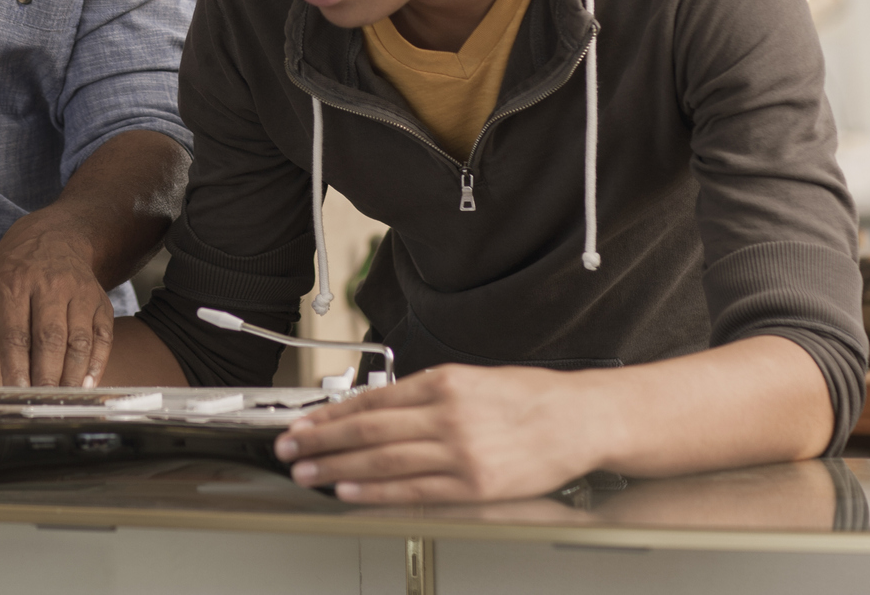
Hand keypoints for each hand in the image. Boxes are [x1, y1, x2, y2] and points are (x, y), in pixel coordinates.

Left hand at [0, 211, 113, 387]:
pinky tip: (86, 384)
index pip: (16, 334)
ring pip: (80, 339)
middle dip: (48, 375)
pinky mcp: (98, 300)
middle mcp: (47, 285)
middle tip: (43, 403)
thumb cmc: (8, 278)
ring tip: (64, 400)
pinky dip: (97, 363)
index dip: (18, 368)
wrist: (51, 238)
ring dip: (73, 374)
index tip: (18, 394)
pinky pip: (103, 336)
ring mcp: (78, 291)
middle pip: (51, 337)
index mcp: (10, 286)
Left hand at [272, 364, 600, 504]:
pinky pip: (414, 490)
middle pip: (368, 428)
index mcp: (444, 383)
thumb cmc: (529, 398)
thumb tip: (373, 407)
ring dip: (337, 466)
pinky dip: (376, 490)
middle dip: (321, 439)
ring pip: (383, 459)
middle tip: (289, 446)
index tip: (303, 421)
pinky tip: (349, 490)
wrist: (580, 420)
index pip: (372, 399)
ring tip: (307, 471)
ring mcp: (460, 452)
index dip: (330, 413)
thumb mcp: (471, 379)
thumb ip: (424, 393)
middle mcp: (447, 415)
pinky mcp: (473, 485)